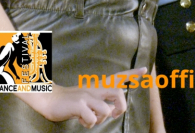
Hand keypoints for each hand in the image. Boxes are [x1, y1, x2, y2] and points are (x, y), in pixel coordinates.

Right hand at [22, 66, 145, 126]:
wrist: (49, 100)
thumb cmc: (71, 102)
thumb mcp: (89, 97)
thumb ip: (102, 101)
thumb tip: (113, 111)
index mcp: (98, 86)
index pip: (118, 77)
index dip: (132, 74)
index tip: (145, 70)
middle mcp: (94, 89)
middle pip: (118, 93)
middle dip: (121, 106)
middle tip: (115, 114)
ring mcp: (87, 97)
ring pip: (106, 110)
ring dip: (101, 120)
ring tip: (91, 120)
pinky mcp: (79, 105)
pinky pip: (93, 119)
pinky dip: (90, 124)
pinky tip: (82, 121)